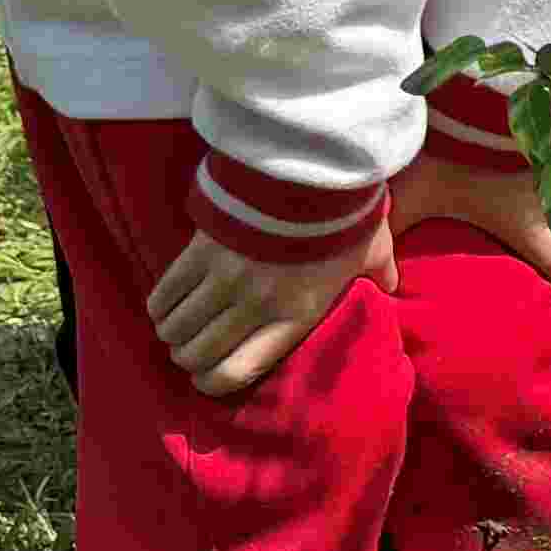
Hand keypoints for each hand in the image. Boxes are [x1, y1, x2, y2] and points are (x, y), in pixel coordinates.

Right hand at [147, 218, 382, 397]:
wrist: (315, 166)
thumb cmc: (348, 215)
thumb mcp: (373, 253)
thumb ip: (381, 277)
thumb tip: (390, 288)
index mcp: (294, 317)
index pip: (235, 373)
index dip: (213, 384)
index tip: (211, 377)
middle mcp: (253, 306)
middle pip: (196, 355)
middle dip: (188, 358)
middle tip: (192, 349)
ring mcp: (222, 279)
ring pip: (175, 328)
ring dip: (173, 333)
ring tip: (179, 328)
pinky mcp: (199, 251)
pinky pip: (163, 294)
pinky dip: (159, 306)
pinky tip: (165, 307)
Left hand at [391, 136, 550, 277]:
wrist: (482, 82)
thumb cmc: (450, 148)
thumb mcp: (412, 194)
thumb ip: (390, 237)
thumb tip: (382, 281)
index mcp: (528, 222)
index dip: (550, 276)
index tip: (531, 277)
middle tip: (527, 247)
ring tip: (529, 208)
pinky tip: (529, 167)